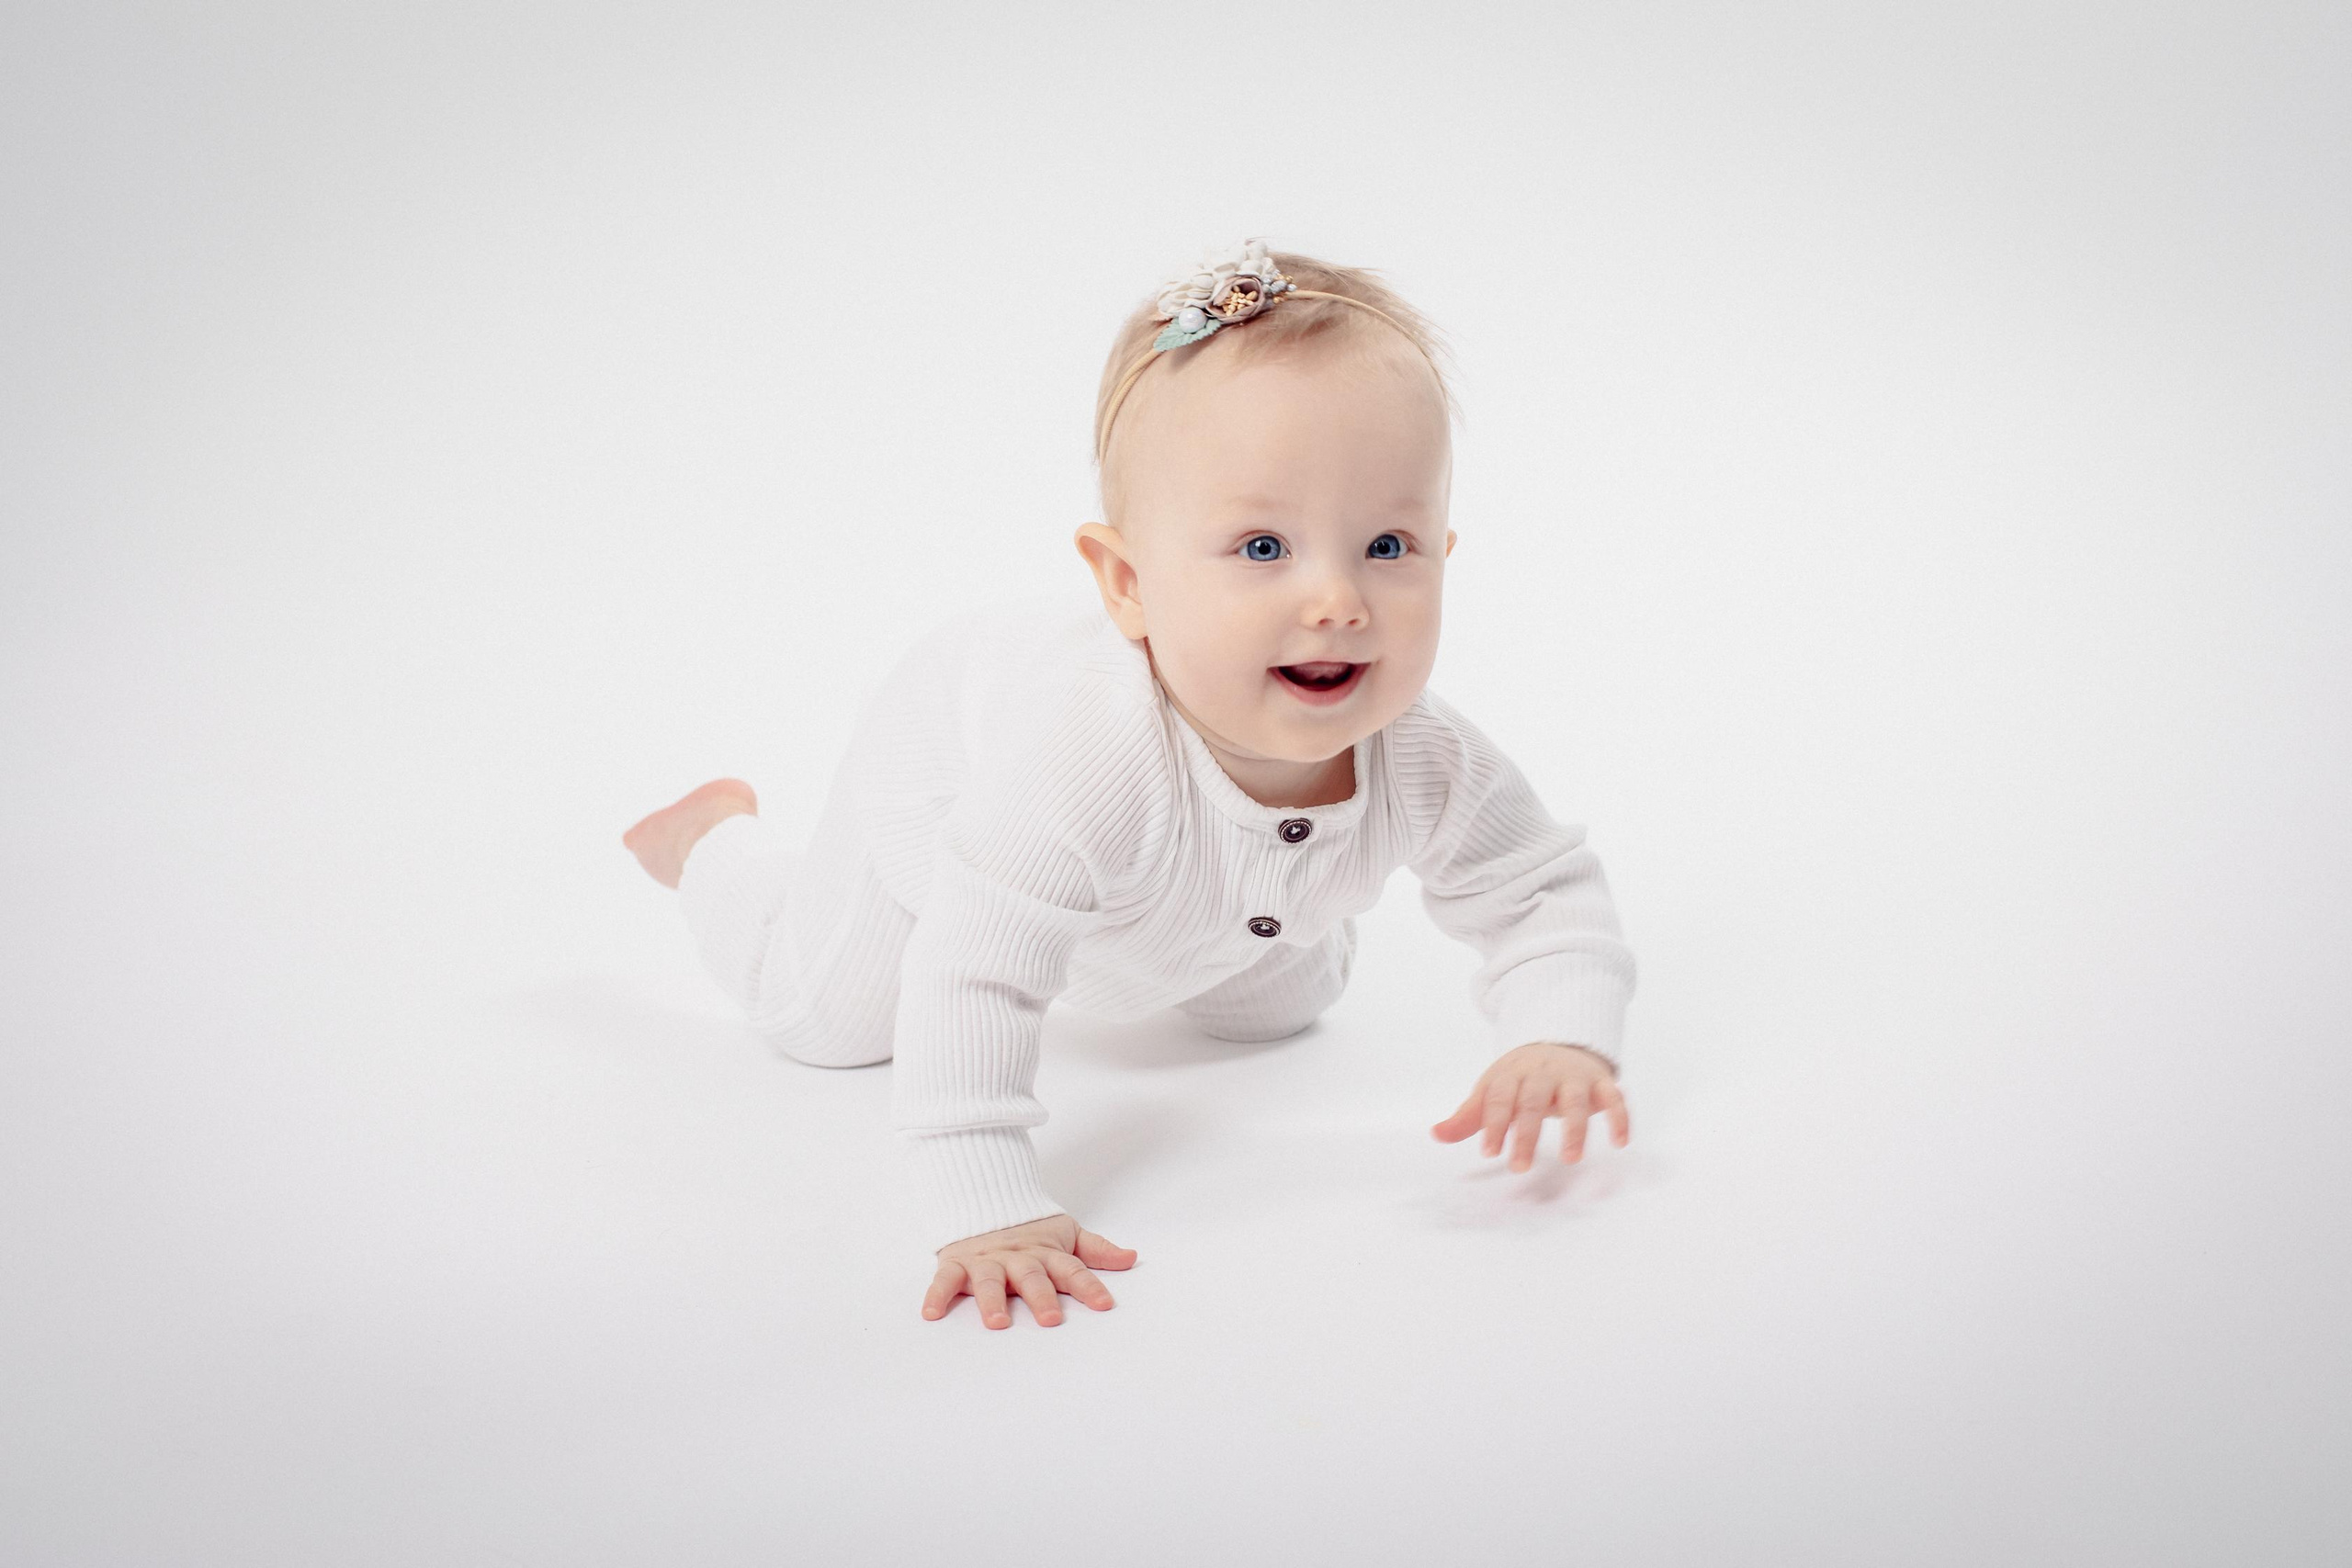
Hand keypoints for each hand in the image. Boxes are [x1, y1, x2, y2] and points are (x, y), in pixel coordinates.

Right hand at [922, 1213, 1137, 1328]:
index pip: (1072, 1269)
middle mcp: (1017, 1257)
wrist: (984, 1196)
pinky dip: (937, 1295)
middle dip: (1041, 1297)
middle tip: (1050, 1320)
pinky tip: (932, 1314)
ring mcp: (986, 1260)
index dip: (1089, 1286)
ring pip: (989, 1280)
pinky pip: (945, 1278)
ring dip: (992, 1301)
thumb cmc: (1030, 1228)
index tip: (1104, 1305)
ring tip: (998, 1323)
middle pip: (1031, 1276)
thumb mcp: (1067, 1234)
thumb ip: (1096, 1250)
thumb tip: (1132, 1257)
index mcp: (1046, 1252)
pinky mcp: (957, 1262)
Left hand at [1429, 1042, 1630, 1171]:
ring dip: (1574, 1129)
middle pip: (1532, 1101)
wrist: (1559, 1038)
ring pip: (1574, 1100)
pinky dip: (1619, 1116)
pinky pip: (1613, 1097)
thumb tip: (1435, 1135)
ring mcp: (1572, 1076)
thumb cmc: (1519, 1077)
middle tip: (1519, 1167)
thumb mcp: (1492, 1089)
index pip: (1499, 1098)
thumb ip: (1469, 1116)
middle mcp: (1541, 1073)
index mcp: (1511, 1074)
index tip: (1489, 1151)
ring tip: (1571, 1159)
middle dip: (1526, 1134)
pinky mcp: (1600, 1081)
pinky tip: (1620, 1142)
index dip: (1493, 1123)